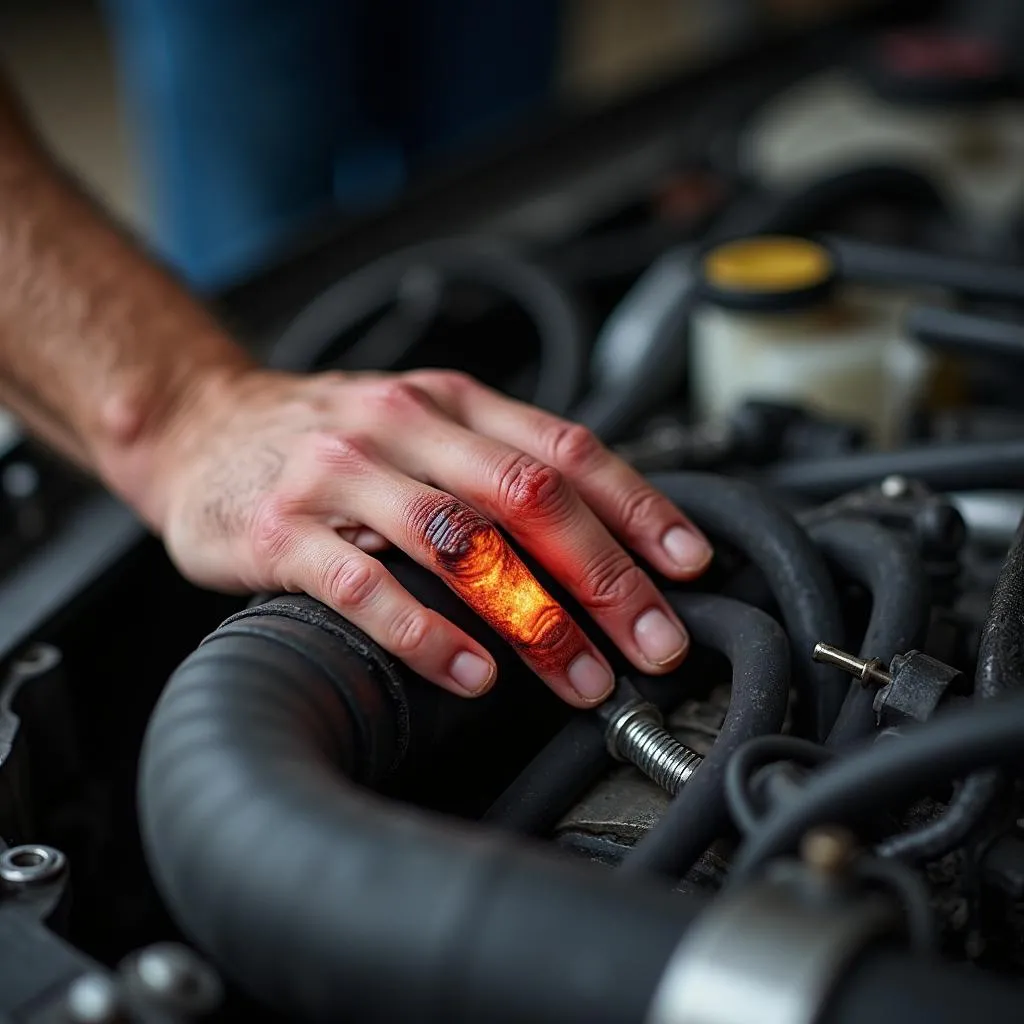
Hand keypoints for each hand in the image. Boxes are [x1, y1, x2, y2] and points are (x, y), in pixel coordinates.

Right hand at [138, 368, 711, 706]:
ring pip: (457, 540)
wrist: (200, 426)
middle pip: (526, 493)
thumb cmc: (328, 439)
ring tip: (579, 674)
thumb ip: (494, 464)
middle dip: (603, 572)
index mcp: (450, 401)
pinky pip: (363, 583)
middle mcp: (401, 423)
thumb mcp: (419, 425)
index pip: (564, 446)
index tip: (688, 563)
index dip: (636, 504)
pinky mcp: (277, 530)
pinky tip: (472, 671)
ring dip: (531, 614)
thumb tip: (599, 534)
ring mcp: (338, 473)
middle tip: (653, 639)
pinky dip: (425, 632)